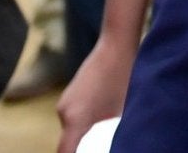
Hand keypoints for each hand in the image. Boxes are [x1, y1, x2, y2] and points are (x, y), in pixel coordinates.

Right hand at [57, 34, 136, 152]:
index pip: (65, 152)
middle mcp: (64, 111)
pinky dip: (86, 120)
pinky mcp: (71, 93)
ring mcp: (66, 101)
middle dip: (83, 148)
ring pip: (73, 127)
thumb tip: (112, 144)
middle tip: (103, 145)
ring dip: (86, 132)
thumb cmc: (123, 78)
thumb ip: (109, 134)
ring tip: (107, 130)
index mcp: (74, 119)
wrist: (117, 45)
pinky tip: (105, 115)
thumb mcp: (120, 112)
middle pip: (69, 141)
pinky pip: (75, 115)